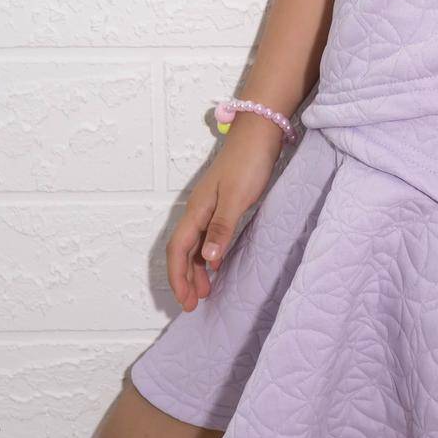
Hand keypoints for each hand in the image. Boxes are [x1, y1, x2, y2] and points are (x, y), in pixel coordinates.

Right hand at [166, 115, 284, 310]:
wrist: (260, 133)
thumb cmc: (248, 163)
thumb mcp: (237, 198)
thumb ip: (221, 228)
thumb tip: (207, 260)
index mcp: (197, 211)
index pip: (178, 251)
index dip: (178, 278)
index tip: (186, 301)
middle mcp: (198, 210)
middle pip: (183, 251)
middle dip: (185, 278)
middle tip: (194, 303)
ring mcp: (209, 206)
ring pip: (195, 244)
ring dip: (196, 268)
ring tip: (206, 290)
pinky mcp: (223, 203)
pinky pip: (207, 236)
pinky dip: (208, 254)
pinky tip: (217, 263)